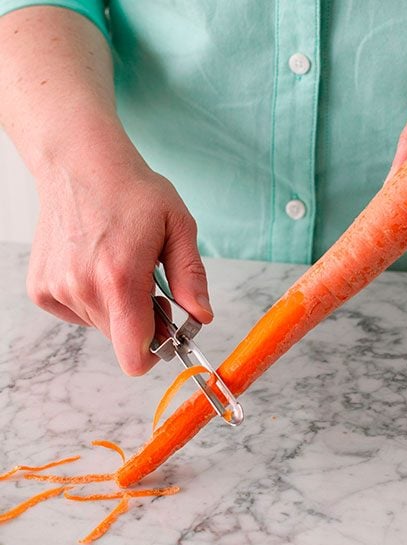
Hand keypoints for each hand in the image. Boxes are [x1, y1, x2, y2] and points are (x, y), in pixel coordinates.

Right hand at [27, 161, 212, 375]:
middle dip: (141, 321)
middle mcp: (82, 288)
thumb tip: (201, 317)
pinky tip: (96, 265)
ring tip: (121, 265)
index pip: (134, 354)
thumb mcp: (178, 226)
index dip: (156, 351)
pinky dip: (93, 298)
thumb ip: (191, 277)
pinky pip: (79, 313)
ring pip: (101, 327)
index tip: (166, 332)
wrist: (79, 164)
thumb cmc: (132, 190)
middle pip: (121, 340)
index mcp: (120, 277)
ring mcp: (57, 289)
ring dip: (118, 308)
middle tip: (149, 283)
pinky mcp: (41, 288)